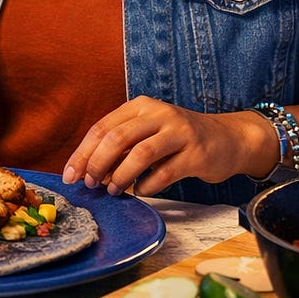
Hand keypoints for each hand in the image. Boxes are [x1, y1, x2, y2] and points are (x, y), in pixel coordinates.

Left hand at [61, 96, 272, 197]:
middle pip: (118, 138)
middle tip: (90, 184)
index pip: (103, 127)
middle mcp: (160, 114)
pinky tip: (141, 191)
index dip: (83, 153)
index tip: (70, 176)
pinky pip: (165, 173)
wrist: (228, 138)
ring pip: (141, 154)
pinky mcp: (196, 153)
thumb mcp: (149, 131)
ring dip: (121, 176)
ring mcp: (180, 132)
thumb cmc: (179, 139)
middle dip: (98, 164)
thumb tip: (88, 171)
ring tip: (113, 190)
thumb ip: (122, 146)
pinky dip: (147, 185)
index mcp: (142, 106)